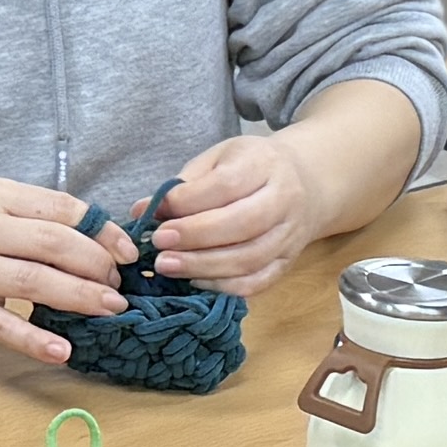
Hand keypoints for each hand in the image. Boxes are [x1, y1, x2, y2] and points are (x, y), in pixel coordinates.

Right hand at [0, 177, 135, 364]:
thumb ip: (34, 213)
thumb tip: (103, 236)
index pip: (60, 208)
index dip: (102, 231)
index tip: (128, 251)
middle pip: (52, 244)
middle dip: (97, 265)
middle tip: (119, 284)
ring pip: (35, 283)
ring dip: (81, 297)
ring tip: (111, 308)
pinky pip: (2, 328)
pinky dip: (35, 341)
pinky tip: (64, 351)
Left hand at [134, 130, 335, 297]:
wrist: (305, 183)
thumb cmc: (249, 169)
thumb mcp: (217, 161)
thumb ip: (182, 186)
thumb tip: (141, 211)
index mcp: (265, 163)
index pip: (227, 185)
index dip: (188, 203)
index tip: (156, 216)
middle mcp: (285, 199)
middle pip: (242, 223)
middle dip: (195, 237)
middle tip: (158, 245)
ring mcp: (290, 234)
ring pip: (250, 258)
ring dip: (204, 267)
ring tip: (167, 267)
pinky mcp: (288, 262)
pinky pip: (257, 281)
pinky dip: (223, 286)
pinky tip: (195, 280)